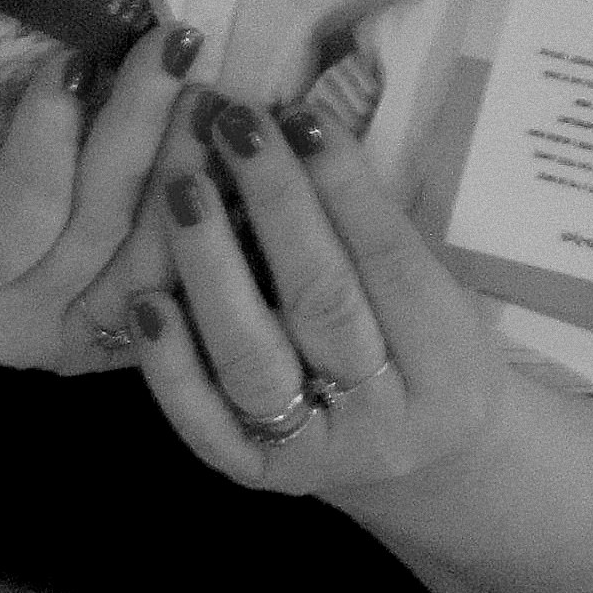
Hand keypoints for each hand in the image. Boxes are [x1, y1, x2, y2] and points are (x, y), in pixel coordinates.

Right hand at [0, 25, 206, 371]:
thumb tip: (73, 54)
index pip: (19, 208)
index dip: (51, 135)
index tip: (77, 59)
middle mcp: (19, 321)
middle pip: (98, 224)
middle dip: (140, 128)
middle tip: (169, 49)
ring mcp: (83, 341)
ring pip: (153, 256)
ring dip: (188, 165)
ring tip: (208, 94)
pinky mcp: (131, 345)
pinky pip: (181, 281)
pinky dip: (209, 218)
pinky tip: (234, 160)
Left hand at [125, 98, 513, 498]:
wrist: (434, 470)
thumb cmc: (428, 356)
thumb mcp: (439, 300)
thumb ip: (377, 232)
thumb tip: (301, 125)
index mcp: (450, 365)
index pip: (390, 261)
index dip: (343, 186)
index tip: (298, 116)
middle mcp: (386, 416)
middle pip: (321, 300)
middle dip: (274, 204)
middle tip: (230, 125)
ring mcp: (317, 452)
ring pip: (252, 357)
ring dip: (210, 266)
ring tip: (179, 186)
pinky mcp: (256, 476)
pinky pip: (203, 422)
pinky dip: (170, 363)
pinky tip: (142, 301)